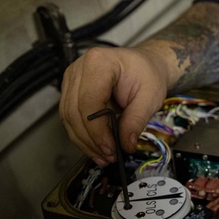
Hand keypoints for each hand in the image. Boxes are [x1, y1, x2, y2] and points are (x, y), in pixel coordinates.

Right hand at [59, 44, 169, 165]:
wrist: (145, 65)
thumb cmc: (147, 74)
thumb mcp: (150, 97)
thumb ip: (136, 121)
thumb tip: (125, 145)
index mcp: (99, 63)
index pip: (88, 102)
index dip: (97, 130)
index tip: (110, 148)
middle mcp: (79, 69)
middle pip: (74, 112)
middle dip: (90, 140)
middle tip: (108, 155)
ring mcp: (72, 79)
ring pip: (68, 117)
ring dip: (84, 141)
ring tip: (103, 155)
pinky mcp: (71, 90)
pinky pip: (70, 117)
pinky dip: (82, 135)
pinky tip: (95, 147)